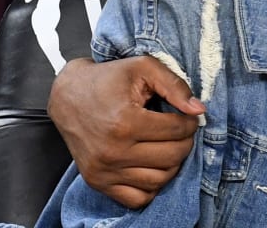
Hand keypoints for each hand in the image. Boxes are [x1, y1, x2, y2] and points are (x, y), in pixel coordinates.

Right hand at [48, 57, 204, 207]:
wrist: (68, 95)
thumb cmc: (107, 79)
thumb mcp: (143, 67)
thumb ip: (174, 85)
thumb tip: (199, 110)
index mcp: (125, 122)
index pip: (177, 131)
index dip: (190, 122)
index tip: (188, 116)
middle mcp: (113, 152)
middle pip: (172, 157)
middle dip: (185, 142)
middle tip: (181, 131)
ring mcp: (104, 171)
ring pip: (159, 180)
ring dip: (172, 164)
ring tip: (168, 146)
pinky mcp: (97, 182)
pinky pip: (137, 199)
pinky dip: (152, 186)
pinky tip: (153, 165)